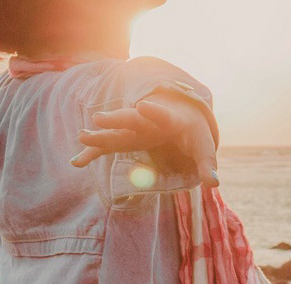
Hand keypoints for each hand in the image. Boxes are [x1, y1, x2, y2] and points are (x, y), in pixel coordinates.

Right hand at [72, 95, 218, 186]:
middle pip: (131, 119)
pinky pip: (108, 146)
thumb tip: (213, 184)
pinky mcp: (127, 139)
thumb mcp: (204, 147)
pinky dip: (94, 152)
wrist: (182, 115)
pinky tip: (77, 161)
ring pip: (116, 131)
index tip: (143, 106)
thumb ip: (207, 165)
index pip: (162, 115)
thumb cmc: (194, 133)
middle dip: (116, 119)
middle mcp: (149, 121)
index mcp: (170, 120)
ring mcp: (135, 130)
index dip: (154, 112)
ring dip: (99, 135)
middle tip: (98, 118)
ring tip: (81, 135)